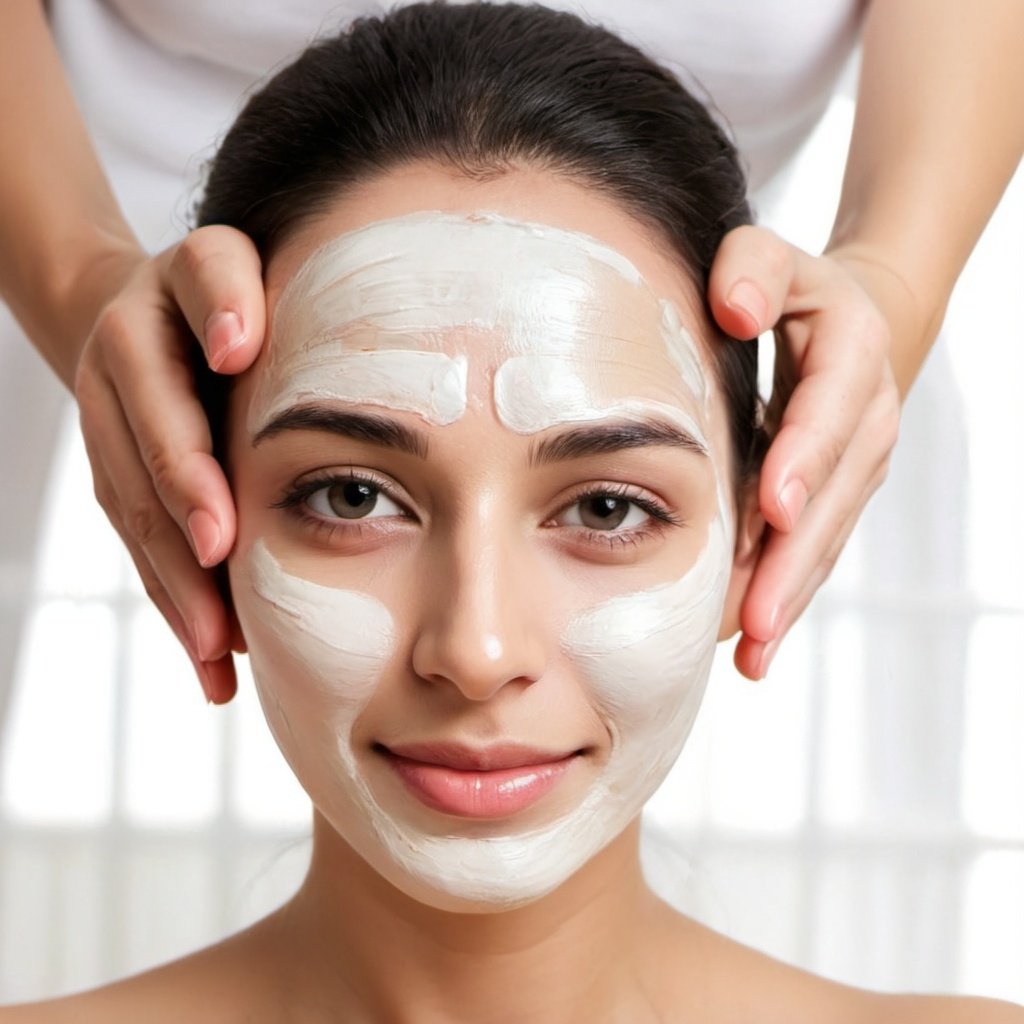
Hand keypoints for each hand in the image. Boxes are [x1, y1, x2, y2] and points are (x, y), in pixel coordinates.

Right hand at [73, 226, 265, 702]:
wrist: (140, 312)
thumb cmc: (236, 299)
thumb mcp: (252, 278)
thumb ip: (257, 300)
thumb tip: (253, 353)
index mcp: (181, 282)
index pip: (204, 279)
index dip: (221, 310)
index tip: (237, 355)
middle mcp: (130, 347)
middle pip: (156, 424)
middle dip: (188, 489)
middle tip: (224, 550)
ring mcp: (110, 414)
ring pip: (138, 502)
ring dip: (179, 576)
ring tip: (219, 643)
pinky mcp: (110, 470)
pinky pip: (138, 540)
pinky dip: (176, 602)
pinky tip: (213, 661)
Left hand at [709, 225, 901, 679]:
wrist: (841, 323)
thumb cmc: (784, 289)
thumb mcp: (771, 259)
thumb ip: (752, 268)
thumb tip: (734, 307)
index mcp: (852, 352)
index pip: (829, 408)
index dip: (805, 457)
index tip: (773, 508)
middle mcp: (866, 418)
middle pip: (833, 494)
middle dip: (793, 558)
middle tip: (754, 616)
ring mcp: (857, 466)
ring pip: (825, 537)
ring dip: (790, 595)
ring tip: (751, 651)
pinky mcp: (838, 498)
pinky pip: (815, 551)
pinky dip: (786, 598)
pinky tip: (754, 649)